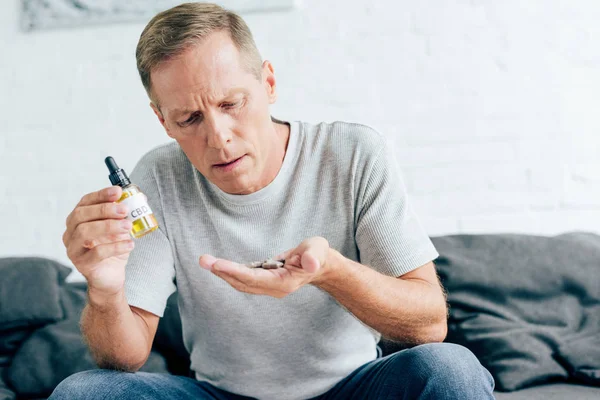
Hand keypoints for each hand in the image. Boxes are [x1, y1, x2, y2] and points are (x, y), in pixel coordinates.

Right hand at [63, 186, 134, 297]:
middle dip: (104, 210)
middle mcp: (71, 232)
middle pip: (81, 215)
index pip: (85, 202)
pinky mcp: (82, 264)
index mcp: (78, 219)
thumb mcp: (121, 228)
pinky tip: (130, 244)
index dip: (101, 195)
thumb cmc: (113, 248)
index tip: (118, 191)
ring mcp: (73, 249)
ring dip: (109, 226)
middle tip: (124, 210)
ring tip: (128, 226)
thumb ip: (126, 214)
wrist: (111, 275)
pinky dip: (115, 246)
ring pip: (84, 232)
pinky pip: (96, 253)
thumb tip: (140, 198)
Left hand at [199, 237, 331, 297]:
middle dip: (222, 272)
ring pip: (240, 282)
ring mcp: (267, 286)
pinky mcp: (263, 281)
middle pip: (243, 283)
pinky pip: (243, 278)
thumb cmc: (317, 254)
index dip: (235, 271)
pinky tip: (217, 264)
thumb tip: (311, 263)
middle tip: (203, 260)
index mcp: (283, 283)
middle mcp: (273, 288)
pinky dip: (229, 271)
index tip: (217, 264)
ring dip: (222, 272)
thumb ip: (314, 256)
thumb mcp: (318, 251)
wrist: (320, 264)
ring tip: (205, 260)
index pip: (254, 279)